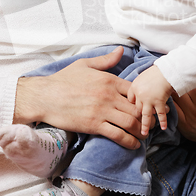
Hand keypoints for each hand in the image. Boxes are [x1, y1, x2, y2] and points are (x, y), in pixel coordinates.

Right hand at [14, 47, 144, 149]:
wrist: (45, 96)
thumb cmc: (63, 79)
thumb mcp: (85, 64)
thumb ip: (105, 60)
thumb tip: (120, 50)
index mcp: (108, 79)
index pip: (134, 90)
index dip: (142, 99)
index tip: (145, 105)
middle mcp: (108, 95)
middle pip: (135, 108)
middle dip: (146, 116)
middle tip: (150, 122)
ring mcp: (102, 111)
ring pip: (130, 122)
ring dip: (141, 130)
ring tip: (144, 135)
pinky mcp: (94, 125)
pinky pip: (117, 134)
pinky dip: (129, 141)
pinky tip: (134, 144)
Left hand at [127, 65, 172, 135]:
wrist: (166, 70)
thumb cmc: (156, 72)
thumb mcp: (143, 77)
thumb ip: (140, 86)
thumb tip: (139, 94)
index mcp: (134, 86)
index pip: (129, 100)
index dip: (132, 105)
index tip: (134, 111)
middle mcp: (139, 94)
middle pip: (136, 108)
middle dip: (138, 117)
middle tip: (136, 126)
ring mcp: (149, 99)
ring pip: (145, 115)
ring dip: (145, 125)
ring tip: (144, 134)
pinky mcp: (159, 102)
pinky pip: (160, 114)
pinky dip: (162, 121)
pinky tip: (163, 128)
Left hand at [172, 69, 195, 148]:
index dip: (189, 68)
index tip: (185, 64)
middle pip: (185, 83)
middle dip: (179, 76)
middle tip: (172, 69)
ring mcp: (193, 114)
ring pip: (177, 94)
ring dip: (171, 87)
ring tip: (166, 80)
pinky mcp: (185, 123)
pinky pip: (173, 108)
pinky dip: (169, 101)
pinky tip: (167, 95)